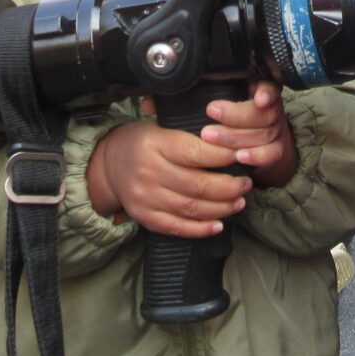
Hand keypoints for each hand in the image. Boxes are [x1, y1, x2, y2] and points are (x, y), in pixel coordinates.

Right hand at [86, 106, 253, 237]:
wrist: (108, 164)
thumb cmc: (144, 142)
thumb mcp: (161, 126)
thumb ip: (190, 133)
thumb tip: (232, 140)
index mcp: (155, 144)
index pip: (195, 152)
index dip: (223, 157)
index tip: (241, 156)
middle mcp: (149, 171)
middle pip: (198, 185)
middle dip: (229, 187)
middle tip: (246, 184)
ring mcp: (146, 197)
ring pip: (191, 208)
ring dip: (221, 208)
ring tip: (239, 202)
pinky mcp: (145, 217)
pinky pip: (177, 227)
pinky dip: (200, 229)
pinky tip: (218, 224)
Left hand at [198, 81, 296, 187]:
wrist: (259, 137)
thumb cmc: (235, 109)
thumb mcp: (230, 92)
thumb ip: (222, 88)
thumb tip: (198, 81)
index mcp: (263, 90)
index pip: (268, 88)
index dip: (265, 93)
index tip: (259, 99)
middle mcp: (272, 109)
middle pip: (262, 113)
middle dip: (235, 115)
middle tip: (211, 111)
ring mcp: (276, 130)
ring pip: (264, 134)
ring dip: (236, 137)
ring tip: (210, 136)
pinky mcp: (277, 150)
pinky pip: (270, 154)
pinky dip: (256, 156)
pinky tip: (239, 156)